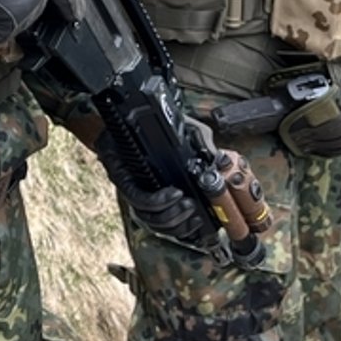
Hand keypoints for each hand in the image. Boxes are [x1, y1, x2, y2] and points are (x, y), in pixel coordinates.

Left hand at [91, 126, 222, 250]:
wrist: (126, 112)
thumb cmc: (157, 126)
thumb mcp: (189, 133)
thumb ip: (204, 146)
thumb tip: (218, 161)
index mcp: (161, 190)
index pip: (173, 222)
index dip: (186, 229)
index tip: (201, 222)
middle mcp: (146, 194)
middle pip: (162, 226)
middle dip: (181, 223)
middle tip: (194, 210)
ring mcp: (133, 189)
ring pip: (150, 218)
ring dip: (172, 215)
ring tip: (187, 203)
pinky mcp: (122, 181)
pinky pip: (140, 200)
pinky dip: (159, 201)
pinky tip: (174, 193)